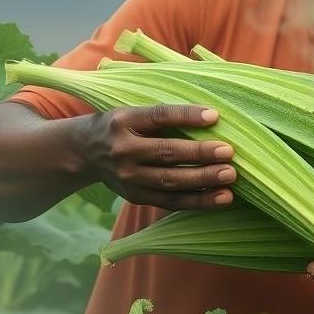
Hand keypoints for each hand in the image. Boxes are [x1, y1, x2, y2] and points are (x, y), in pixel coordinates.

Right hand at [82, 104, 236, 209]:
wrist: (83, 152)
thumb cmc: (121, 126)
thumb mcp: (132, 111)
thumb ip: (162, 115)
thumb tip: (212, 116)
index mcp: (124, 121)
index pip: (158, 116)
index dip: (186, 116)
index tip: (214, 116)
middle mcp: (123, 150)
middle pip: (166, 153)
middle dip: (199, 154)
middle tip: (228, 152)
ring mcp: (128, 177)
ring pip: (170, 181)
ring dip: (203, 180)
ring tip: (230, 176)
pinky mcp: (135, 196)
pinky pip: (170, 202)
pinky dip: (198, 201)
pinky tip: (221, 198)